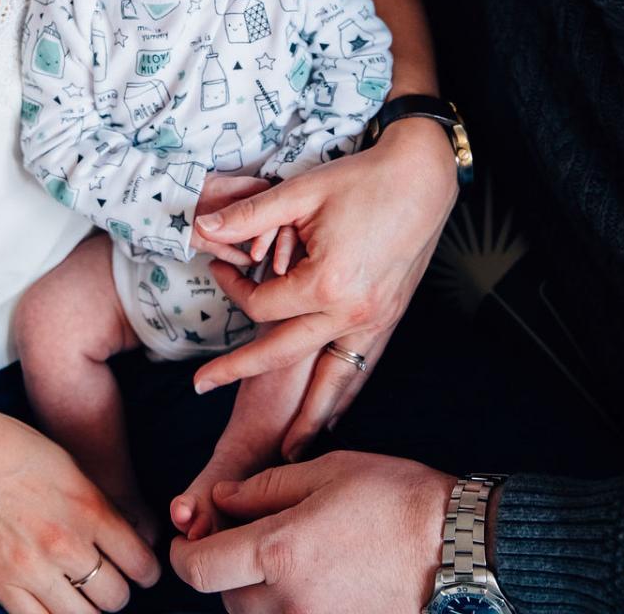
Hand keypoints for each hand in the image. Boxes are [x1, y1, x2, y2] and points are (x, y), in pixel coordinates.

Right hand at [0, 390, 160, 612]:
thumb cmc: (12, 449)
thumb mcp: (70, 466)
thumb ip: (98, 505)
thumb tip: (124, 535)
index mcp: (89, 510)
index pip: (140, 562)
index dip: (146, 572)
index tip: (142, 573)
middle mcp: (65, 545)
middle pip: (116, 597)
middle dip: (118, 593)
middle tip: (110, 585)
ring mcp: (32, 569)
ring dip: (88, 610)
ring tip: (83, 599)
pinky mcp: (0, 585)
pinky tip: (54, 605)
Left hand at [169, 451, 453, 612]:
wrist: (460, 549)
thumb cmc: (396, 500)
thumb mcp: (326, 471)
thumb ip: (263, 488)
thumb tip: (220, 501)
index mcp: (280, 552)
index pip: (198, 570)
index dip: (182, 555)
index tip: (185, 541)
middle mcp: (289, 601)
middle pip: (224, 595)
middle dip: (226, 565)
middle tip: (251, 534)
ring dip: (256, 589)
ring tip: (290, 554)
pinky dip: (288, 604)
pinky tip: (314, 577)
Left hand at [190, 120, 456, 436]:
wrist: (423, 175)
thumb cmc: (363, 178)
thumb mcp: (301, 191)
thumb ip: (249, 216)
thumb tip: (200, 227)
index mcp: (326, 283)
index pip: (262, 306)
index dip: (233, 289)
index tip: (217, 268)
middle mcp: (351, 311)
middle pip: (284, 353)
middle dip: (239, 371)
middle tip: (200, 387)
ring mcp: (375, 319)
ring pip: (332, 379)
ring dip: (307, 415)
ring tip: (284, 448)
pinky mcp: (390, 317)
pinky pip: (362, 367)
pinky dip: (345, 395)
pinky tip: (335, 415)